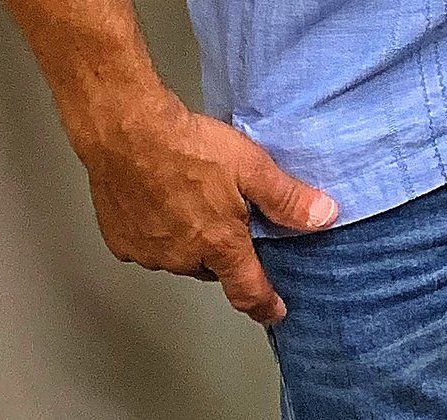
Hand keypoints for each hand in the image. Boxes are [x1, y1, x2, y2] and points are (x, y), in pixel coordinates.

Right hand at [77, 87, 336, 324]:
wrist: (129, 135)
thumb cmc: (189, 147)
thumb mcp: (252, 167)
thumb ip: (286, 198)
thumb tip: (324, 217)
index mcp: (218, 244)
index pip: (247, 290)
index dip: (265, 304)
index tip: (274, 311)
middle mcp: (183, 258)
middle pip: (213, 268)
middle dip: (226, 251)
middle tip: (230, 216)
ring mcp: (149, 254)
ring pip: (181, 257)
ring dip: (191, 240)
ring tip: (194, 199)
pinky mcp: (122, 243)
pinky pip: (150, 246)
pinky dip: (160, 232)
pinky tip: (162, 200)